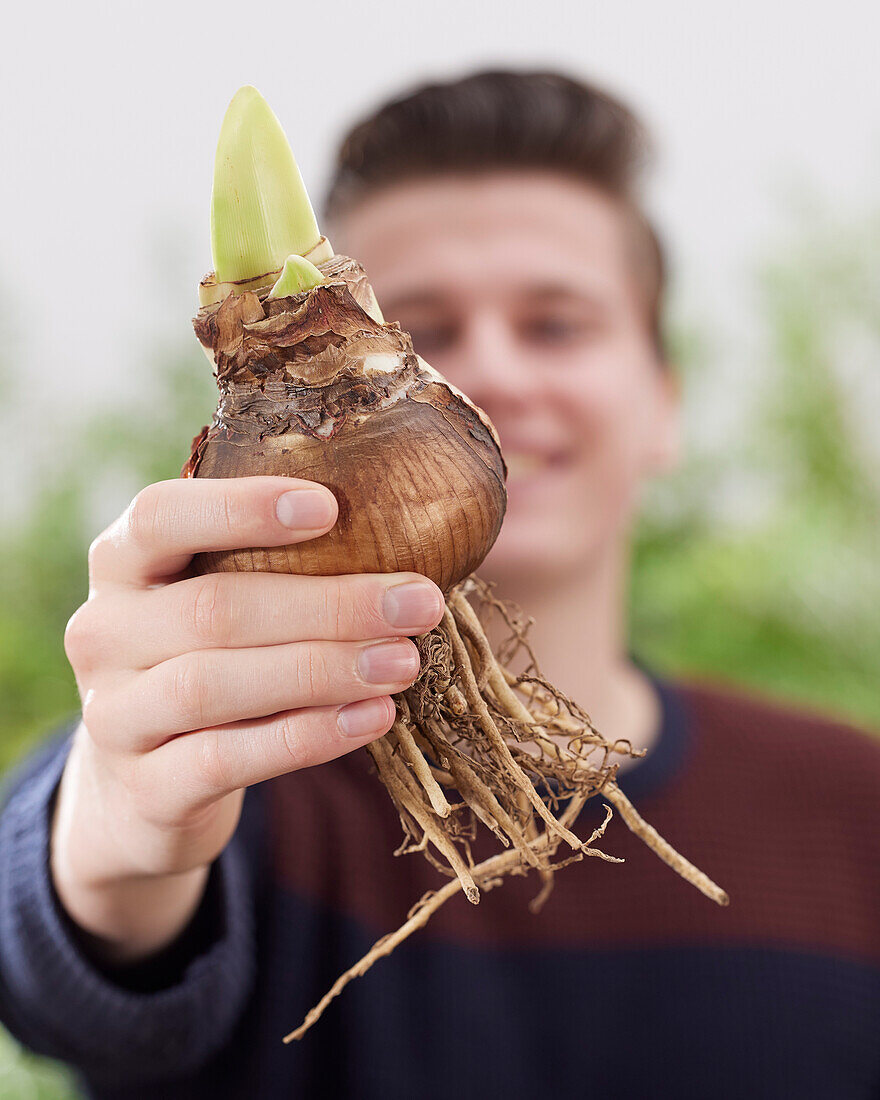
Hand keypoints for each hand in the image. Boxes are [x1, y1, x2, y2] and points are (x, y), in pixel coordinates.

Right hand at [52, 476, 443, 959]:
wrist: (142, 788)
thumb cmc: (205, 663)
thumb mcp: (214, 603)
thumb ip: (272, 566)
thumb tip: (401, 529)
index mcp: (121, 566)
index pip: (160, 516)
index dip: (241, 508)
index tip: (328, 507)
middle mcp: (102, 634)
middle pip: (212, 609)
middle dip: (328, 605)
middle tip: (417, 602)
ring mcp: (114, 716)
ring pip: (213, 685)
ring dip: (321, 671)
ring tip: (403, 662)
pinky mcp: (145, 790)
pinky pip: (227, 759)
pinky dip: (308, 736)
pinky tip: (373, 718)